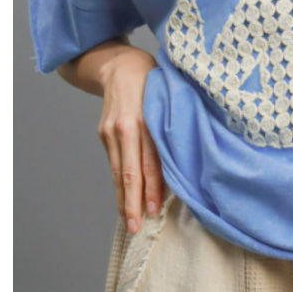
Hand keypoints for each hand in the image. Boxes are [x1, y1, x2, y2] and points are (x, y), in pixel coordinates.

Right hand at [96, 47, 165, 233]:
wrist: (118, 63)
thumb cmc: (153, 77)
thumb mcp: (168, 94)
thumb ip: (175, 122)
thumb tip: (189, 155)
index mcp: (143, 117)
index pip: (148, 160)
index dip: (153, 186)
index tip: (156, 209)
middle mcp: (123, 126)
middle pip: (128, 171)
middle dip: (132, 202)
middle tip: (137, 227)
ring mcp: (110, 131)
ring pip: (117, 171)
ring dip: (123, 199)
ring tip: (130, 222)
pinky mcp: (103, 133)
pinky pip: (113, 163)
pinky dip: (118, 183)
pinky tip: (124, 199)